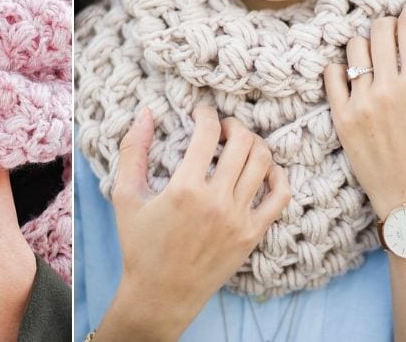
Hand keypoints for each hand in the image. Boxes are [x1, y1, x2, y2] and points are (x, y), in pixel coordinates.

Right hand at [95, 104, 290, 340]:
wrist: (162, 293)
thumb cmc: (140, 245)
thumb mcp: (126, 196)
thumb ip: (133, 151)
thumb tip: (145, 113)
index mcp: (185, 188)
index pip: (208, 132)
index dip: (206, 113)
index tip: (201, 112)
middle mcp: (216, 201)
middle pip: (242, 142)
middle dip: (233, 125)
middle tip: (222, 127)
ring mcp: (239, 218)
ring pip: (263, 163)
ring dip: (254, 144)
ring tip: (239, 145)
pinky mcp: (253, 233)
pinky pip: (280, 195)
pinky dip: (276, 174)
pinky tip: (262, 169)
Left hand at [324, 0, 405, 219]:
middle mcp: (387, 88)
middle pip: (379, 31)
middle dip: (388, 23)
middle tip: (393, 29)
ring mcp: (361, 102)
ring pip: (354, 49)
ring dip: (365, 44)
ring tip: (373, 53)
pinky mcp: (341, 116)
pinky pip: (332, 75)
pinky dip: (341, 68)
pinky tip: (351, 72)